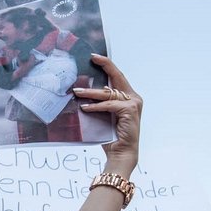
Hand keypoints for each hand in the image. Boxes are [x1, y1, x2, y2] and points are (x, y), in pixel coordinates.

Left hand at [75, 55, 141, 174]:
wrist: (121, 154)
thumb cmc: (111, 136)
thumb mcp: (104, 115)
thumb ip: (100, 103)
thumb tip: (82, 92)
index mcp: (129, 97)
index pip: (118, 77)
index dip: (108, 65)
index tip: (95, 57)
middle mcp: (133, 98)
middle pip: (118, 76)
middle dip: (105, 65)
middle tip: (92, 58)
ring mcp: (133, 103)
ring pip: (108, 93)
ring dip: (90, 93)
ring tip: (76, 92)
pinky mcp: (129, 110)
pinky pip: (108, 105)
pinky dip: (96, 107)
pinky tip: (85, 108)